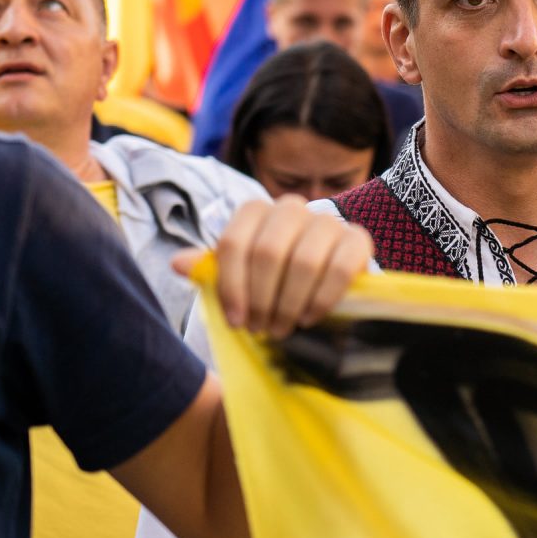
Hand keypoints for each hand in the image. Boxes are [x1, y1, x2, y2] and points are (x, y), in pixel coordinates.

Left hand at [174, 196, 373, 338]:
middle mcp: (291, 207)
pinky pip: (340, 269)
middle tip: (261, 330)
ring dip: (290, 304)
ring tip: (282, 329)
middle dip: (262, 299)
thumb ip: (212, 269)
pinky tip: (310, 318)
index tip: (235, 321)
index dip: (231, 286)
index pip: (234, 243)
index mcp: (256, 211)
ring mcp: (327, 221)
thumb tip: (178, 263)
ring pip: (305, 261)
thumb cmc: (276, 277)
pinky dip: (322, 300)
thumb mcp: (241, 274)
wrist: (326, 274)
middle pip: (268, 251)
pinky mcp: (358, 239)